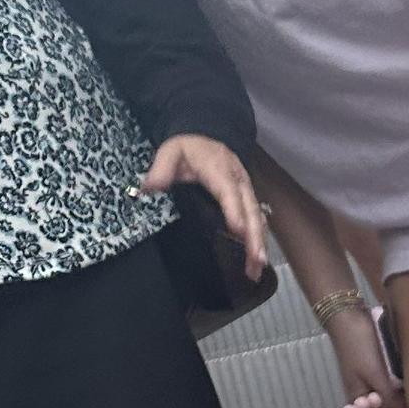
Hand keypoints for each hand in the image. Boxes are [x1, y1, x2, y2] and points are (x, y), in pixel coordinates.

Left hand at [138, 137, 267, 274]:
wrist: (204, 138)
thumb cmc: (188, 149)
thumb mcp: (170, 151)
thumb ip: (161, 168)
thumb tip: (149, 187)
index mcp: (219, 169)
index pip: (228, 192)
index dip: (235, 211)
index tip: (238, 230)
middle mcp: (238, 180)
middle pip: (250, 209)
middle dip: (254, 235)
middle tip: (256, 259)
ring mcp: (246, 190)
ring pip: (257, 217)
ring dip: (259, 243)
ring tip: (256, 269)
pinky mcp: (247, 199)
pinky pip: (257, 220)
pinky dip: (258, 240)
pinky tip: (256, 260)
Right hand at [324, 306, 408, 407]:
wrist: (350, 317)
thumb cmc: (359, 349)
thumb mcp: (375, 375)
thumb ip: (390, 398)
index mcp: (358, 400)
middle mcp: (367, 394)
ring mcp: (374, 380)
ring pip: (392, 400)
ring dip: (404, 402)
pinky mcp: (382, 369)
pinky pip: (394, 386)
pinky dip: (403, 389)